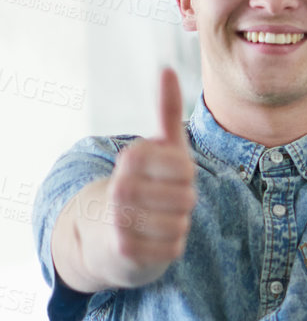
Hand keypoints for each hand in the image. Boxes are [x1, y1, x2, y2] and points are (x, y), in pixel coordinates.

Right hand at [103, 69, 198, 281]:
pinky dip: (169, 247)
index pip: (185, 167)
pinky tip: (150, 241)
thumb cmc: (144, 186)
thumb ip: (166, 111)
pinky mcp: (125, 252)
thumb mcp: (158, 149)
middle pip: (187, 198)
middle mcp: (120, 188)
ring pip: (182, 224)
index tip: (168, 176)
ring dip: (176, 225)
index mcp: (131, 159)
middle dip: (183, 202)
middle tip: (163, 202)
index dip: (185, 175)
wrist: (104, 235)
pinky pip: (174, 249)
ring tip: (156, 220)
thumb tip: (168, 68)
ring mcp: (119, 221)